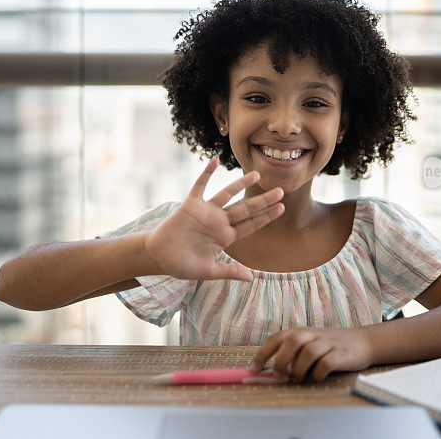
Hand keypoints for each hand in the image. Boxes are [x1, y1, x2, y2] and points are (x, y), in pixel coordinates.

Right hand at [144, 157, 283, 281]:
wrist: (159, 258)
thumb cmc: (183, 265)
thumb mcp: (209, 271)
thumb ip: (230, 272)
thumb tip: (251, 279)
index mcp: (225, 237)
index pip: (250, 225)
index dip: (266, 217)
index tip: (281, 209)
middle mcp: (219, 221)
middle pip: (245, 209)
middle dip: (263, 201)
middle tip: (281, 191)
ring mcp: (206, 212)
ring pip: (227, 194)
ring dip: (241, 184)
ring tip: (257, 174)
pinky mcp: (191, 205)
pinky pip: (200, 185)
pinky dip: (207, 173)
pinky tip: (215, 161)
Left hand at [248, 327, 374, 381]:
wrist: (363, 341)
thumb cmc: (331, 346)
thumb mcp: (310, 343)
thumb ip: (293, 353)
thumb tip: (272, 371)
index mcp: (301, 332)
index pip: (277, 338)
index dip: (263, 353)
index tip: (253, 369)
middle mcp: (313, 334)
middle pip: (291, 341)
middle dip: (281, 360)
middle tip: (279, 375)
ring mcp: (328, 343)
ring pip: (308, 353)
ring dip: (299, 369)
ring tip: (299, 378)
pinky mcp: (341, 354)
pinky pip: (325, 364)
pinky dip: (318, 374)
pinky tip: (317, 377)